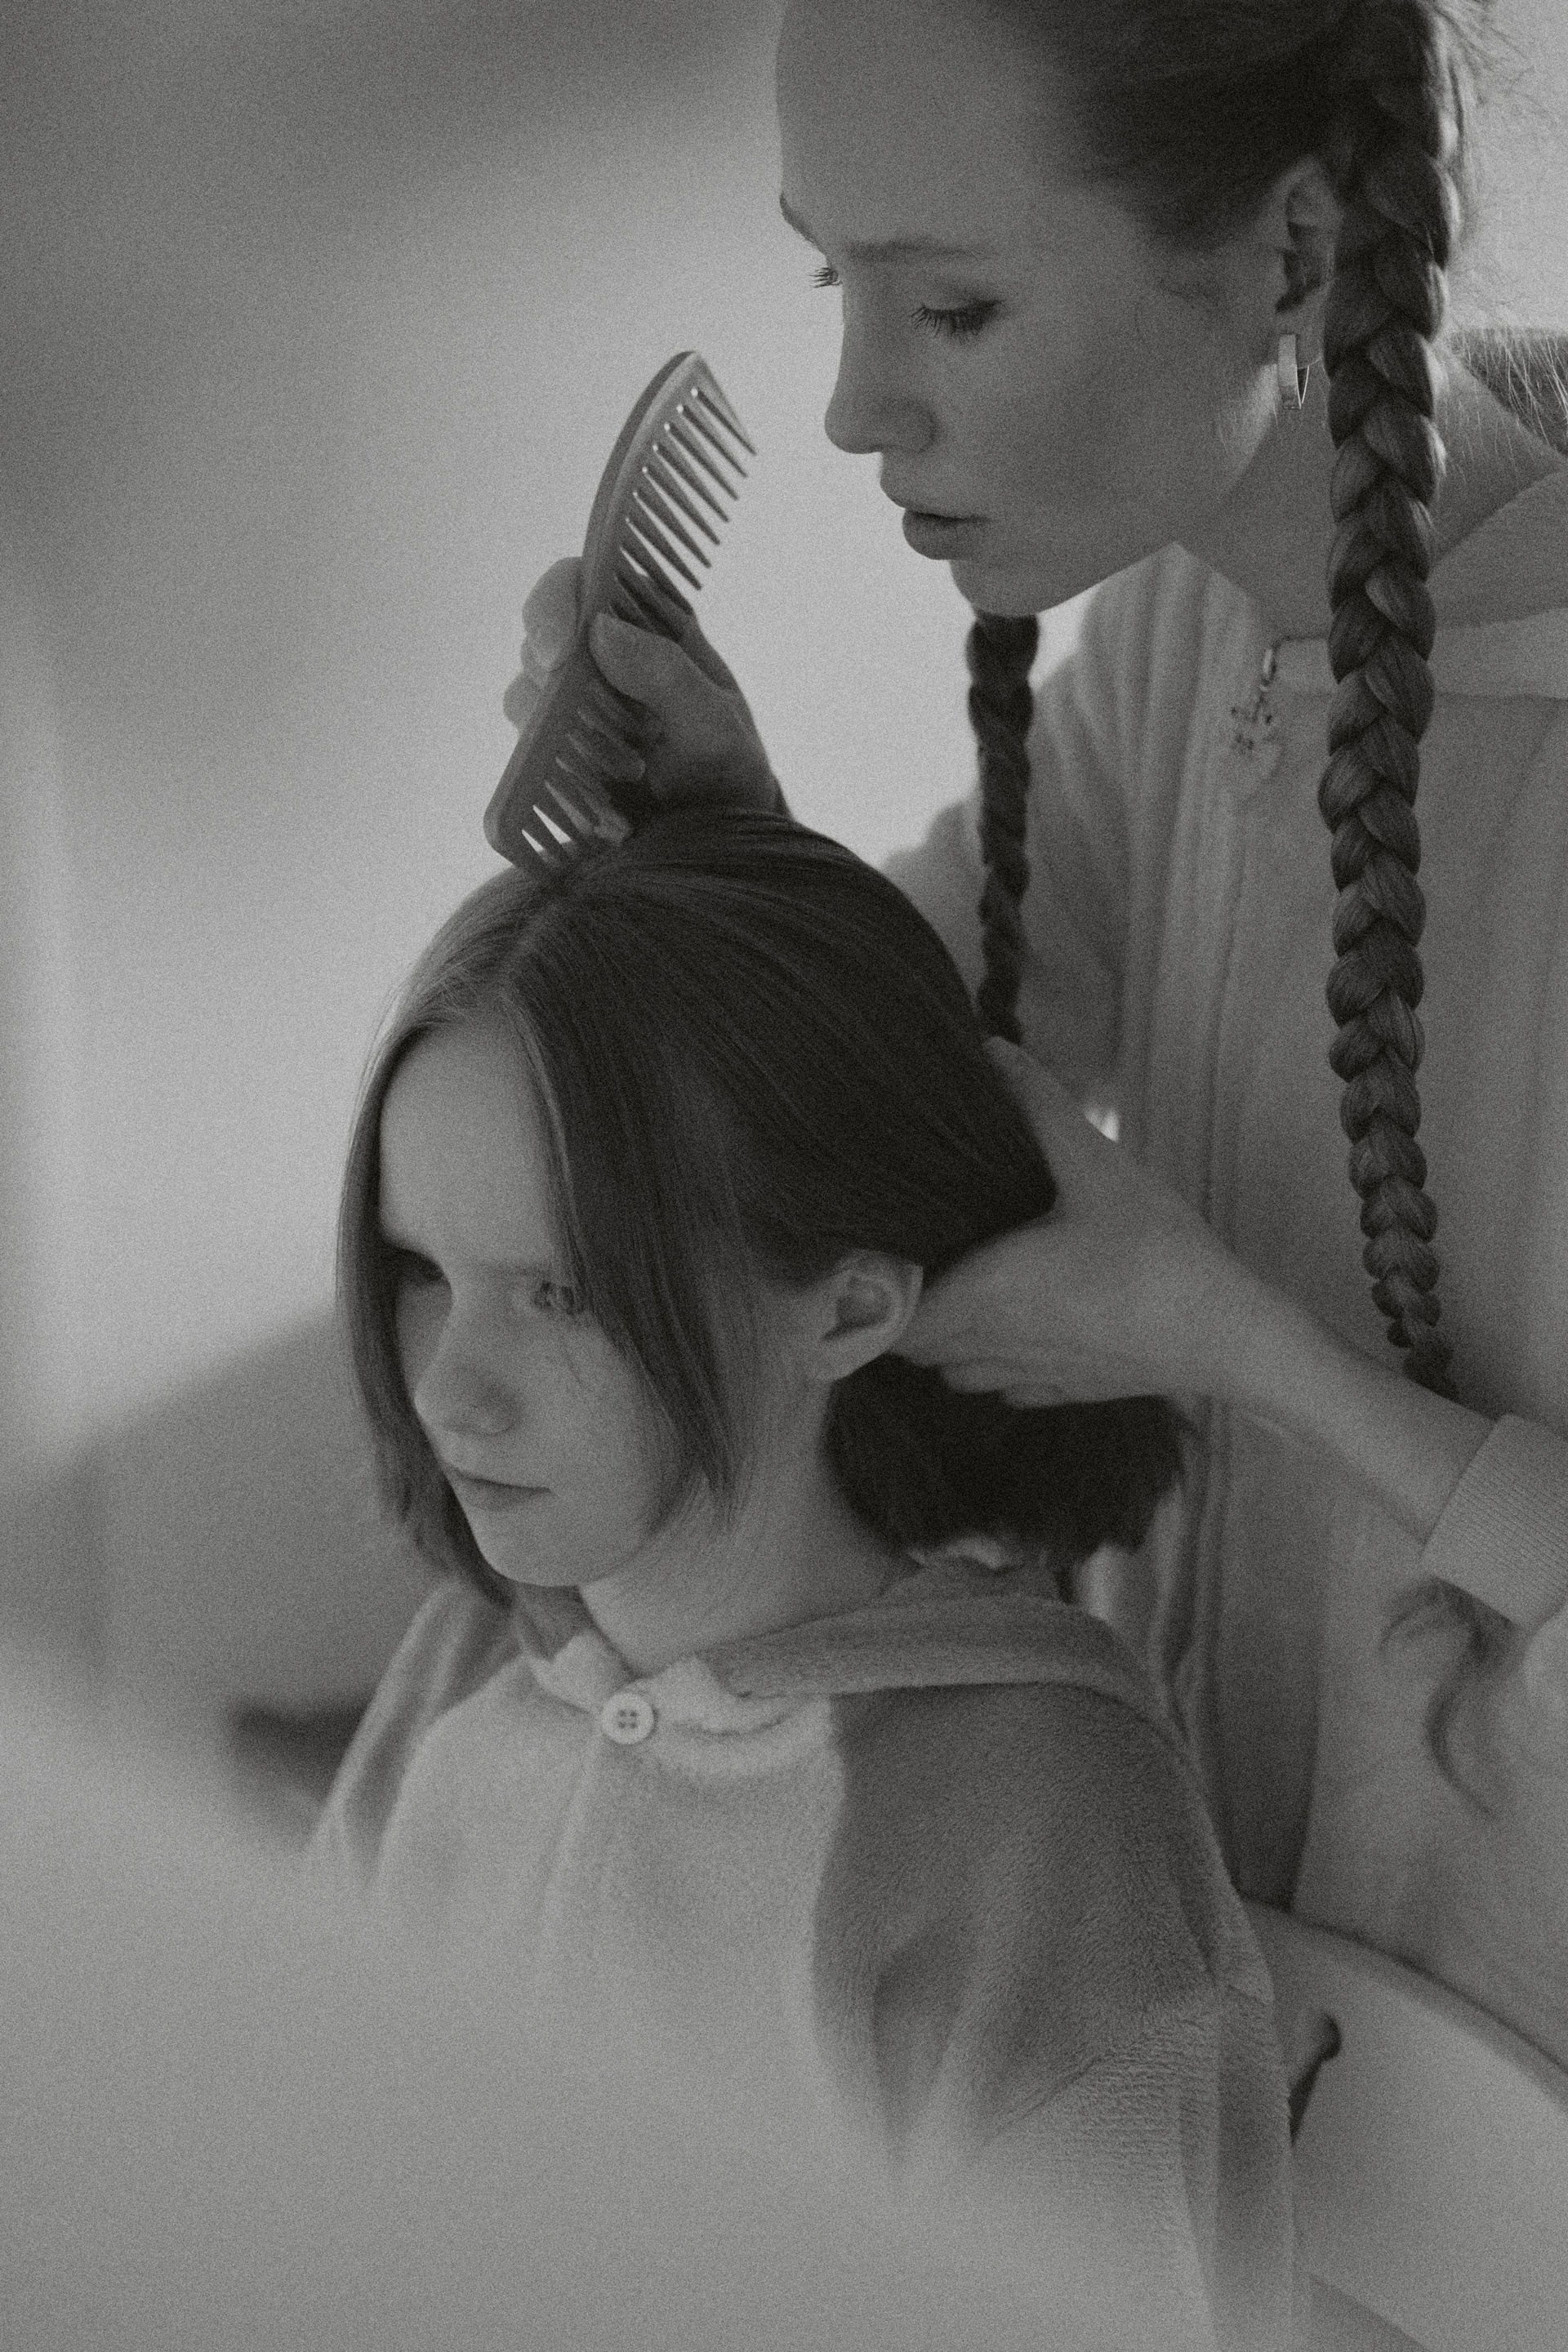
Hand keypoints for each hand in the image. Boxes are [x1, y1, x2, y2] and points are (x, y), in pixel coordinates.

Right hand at [503, 558, 783, 812]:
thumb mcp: (716, 729)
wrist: (716, 838)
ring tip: (622, 772)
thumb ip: (669, 677)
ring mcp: (576, 701)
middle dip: (549, 675)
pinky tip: (604, 801)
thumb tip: (601, 630)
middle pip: (541, 634)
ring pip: (526, 694)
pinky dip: (557, 775)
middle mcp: (605, 654)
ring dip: (559, 734)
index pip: (585, 580)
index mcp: (650, 625)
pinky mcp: (558, 748)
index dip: (558, 601)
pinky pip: (529, 750)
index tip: (558, 650)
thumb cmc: (727, 770)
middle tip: (579, 719)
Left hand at [898, 1040, 1273, 1408]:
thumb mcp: (1096, 1165)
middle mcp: (992, 1349)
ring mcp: (1027, 1380)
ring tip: (966, 1283)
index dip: (877, 1295)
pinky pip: (1001, 1386)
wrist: (1230, 1336)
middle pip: (915, 1348)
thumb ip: (1038, 1106)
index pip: (890, 1322)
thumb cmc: (1158, 1253)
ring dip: (948, 1337)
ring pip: (954, 1372)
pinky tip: (1021, 1318)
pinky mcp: (1062, 1394)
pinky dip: (994, 1359)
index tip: (887, 1253)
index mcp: (984, 1298)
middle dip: (908, 1308)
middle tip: (924, 1253)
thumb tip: (990, 1050)